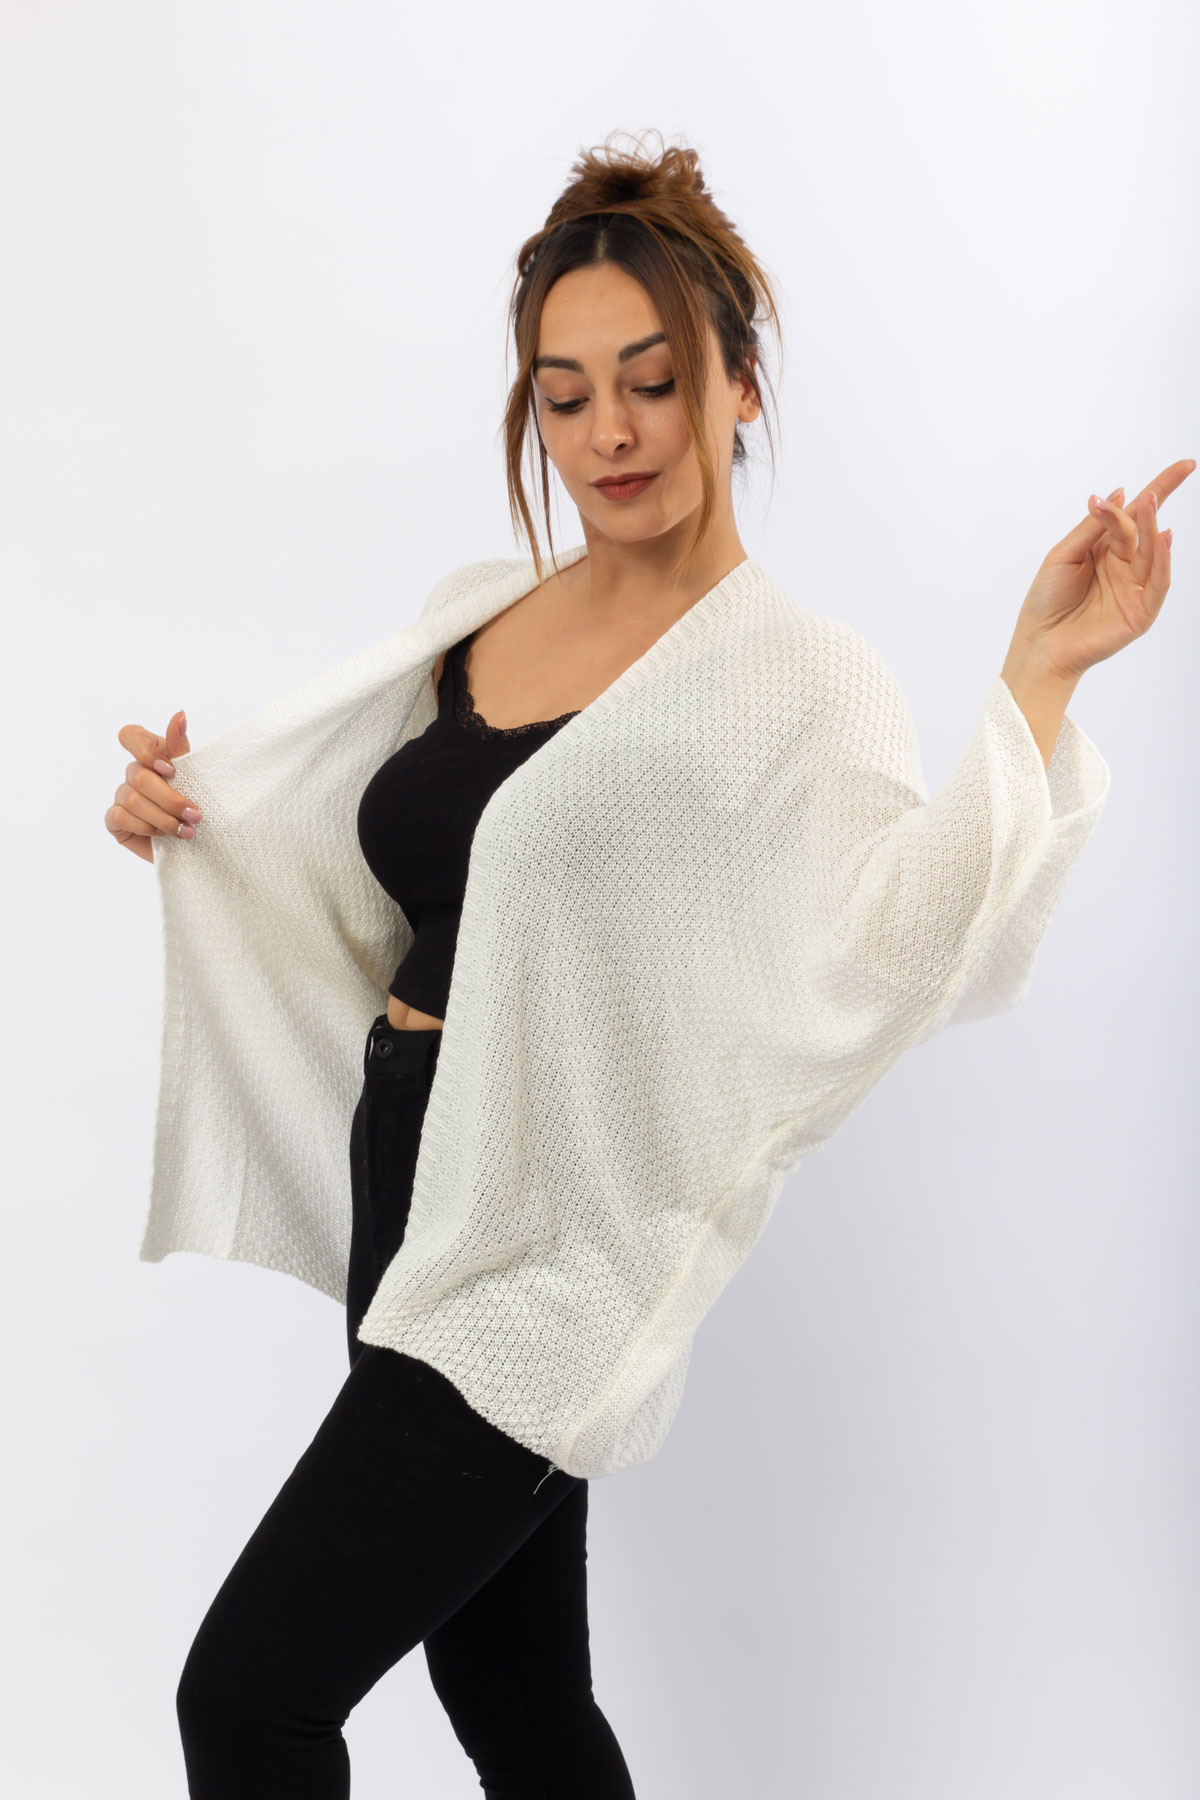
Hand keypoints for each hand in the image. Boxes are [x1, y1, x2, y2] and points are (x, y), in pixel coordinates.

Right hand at [105, 711, 198, 862]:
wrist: (198, 845)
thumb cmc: (196, 805)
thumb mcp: (193, 776)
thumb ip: (180, 747)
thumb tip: (180, 714)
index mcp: (151, 754)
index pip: (130, 735)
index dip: (145, 751)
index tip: (171, 771)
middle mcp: (133, 772)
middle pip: (138, 775)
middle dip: (170, 799)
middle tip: (194, 815)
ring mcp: (120, 795)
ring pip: (131, 798)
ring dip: (162, 818)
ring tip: (186, 831)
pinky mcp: (114, 820)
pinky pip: (121, 817)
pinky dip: (145, 827)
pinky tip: (162, 835)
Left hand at [1009, 457, 1194, 682]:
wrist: (1039, 644)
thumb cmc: (1046, 601)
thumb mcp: (1064, 554)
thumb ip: (1093, 526)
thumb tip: (1119, 493)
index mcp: (1105, 548)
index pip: (1136, 514)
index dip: (1160, 488)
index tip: (1184, 464)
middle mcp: (1124, 565)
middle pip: (1142, 529)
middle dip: (1146, 510)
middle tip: (1148, 493)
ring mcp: (1135, 588)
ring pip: (1150, 551)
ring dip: (1152, 527)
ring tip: (1150, 504)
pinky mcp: (1141, 611)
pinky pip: (1158, 581)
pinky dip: (1162, 559)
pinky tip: (1162, 537)